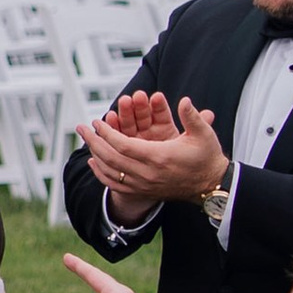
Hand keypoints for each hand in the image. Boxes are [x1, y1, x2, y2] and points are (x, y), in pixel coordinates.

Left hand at [78, 91, 226, 212]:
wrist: (210, 186)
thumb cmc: (206, 158)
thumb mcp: (203, 134)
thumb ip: (192, 116)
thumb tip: (184, 101)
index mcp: (159, 157)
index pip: (123, 145)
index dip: (107, 133)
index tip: (97, 122)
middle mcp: (148, 173)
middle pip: (111, 158)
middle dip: (94, 141)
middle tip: (82, 128)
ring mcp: (144, 184)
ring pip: (110, 171)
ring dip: (95, 154)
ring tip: (86, 140)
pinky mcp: (144, 191)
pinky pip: (116, 184)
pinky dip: (101, 173)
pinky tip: (94, 162)